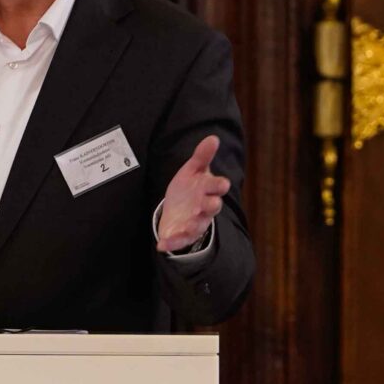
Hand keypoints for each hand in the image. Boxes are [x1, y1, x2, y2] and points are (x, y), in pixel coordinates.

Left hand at [153, 134, 228, 252]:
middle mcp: (205, 207)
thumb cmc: (191, 187)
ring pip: (197, 225)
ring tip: (184, 225)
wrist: (181, 209)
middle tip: (208, 203)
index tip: (222, 184)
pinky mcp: (183, 234)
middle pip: (212, 207)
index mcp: (208, 190)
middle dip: (211, 205)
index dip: (219, 185)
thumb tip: (213, 138)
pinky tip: (161, 245)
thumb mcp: (193, 170)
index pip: (217, 187)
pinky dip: (171, 243)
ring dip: (192, 225)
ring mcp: (195, 222)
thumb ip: (202, 155)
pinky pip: (179, 240)